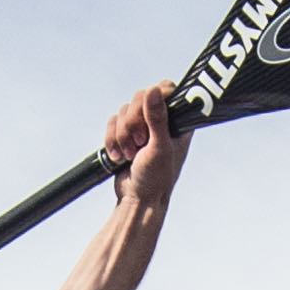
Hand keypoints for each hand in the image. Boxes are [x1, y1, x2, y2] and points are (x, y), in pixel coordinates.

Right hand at [100, 82, 189, 213]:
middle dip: (133, 122)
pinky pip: (112, 122)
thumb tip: (153, 90)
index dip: (156, 95)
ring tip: (130, 156)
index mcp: (178, 122)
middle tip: (140, 143)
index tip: (149, 111)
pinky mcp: (126, 134)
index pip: (167, 89)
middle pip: (140, 97)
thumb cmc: (157, 178)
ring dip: (122, 135)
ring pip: (124, 111)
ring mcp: (142, 127)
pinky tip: (118, 157)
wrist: (138, 200)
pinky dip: (111, 139)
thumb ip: (157, 118)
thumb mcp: (159, 147)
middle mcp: (161, 121)